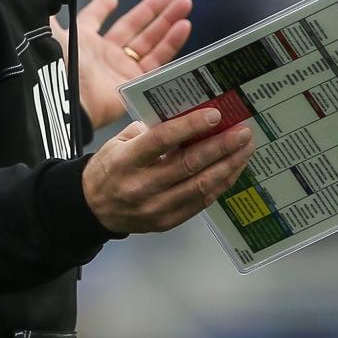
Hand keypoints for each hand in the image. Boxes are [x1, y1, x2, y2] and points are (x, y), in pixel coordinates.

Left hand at [50, 0, 191, 130]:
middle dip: (151, 10)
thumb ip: (49, 7)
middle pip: (131, 27)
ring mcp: (120, 68)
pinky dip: (171, 43)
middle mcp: (102, 54)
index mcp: (81, 40)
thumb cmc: (58, 63)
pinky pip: (158, 61)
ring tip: (185, 2)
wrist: (68, 98)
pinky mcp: (136, 83)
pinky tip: (184, 25)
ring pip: (149, 41)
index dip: (101, 10)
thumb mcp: (51, 30)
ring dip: (167, 22)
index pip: (92, 21)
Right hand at [82, 108, 255, 233]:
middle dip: (221, 147)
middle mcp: (141, 187)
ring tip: (245, 150)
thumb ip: (151, 131)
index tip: (215, 115)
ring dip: (228, 166)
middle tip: (242, 132)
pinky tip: (232, 169)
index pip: (161, 141)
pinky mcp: (166, 222)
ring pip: (200, 186)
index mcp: (126, 161)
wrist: (93, 208)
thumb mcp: (120, 142)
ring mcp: (155, 208)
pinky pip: (200, 202)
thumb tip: (190, 119)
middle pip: (188, 165)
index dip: (190, 127)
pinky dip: (219, 184)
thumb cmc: (110, 168)